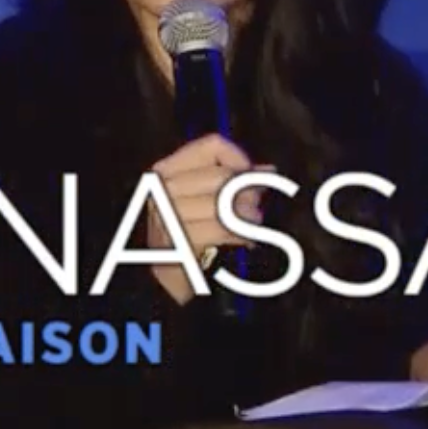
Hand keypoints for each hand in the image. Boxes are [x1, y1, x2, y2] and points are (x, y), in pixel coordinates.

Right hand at [143, 134, 271, 302]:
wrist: (162, 283)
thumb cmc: (187, 237)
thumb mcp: (203, 202)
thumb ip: (232, 182)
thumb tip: (266, 171)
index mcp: (166, 170)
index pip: (211, 145)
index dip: (239, 159)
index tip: (252, 177)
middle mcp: (161, 188)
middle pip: (221, 175)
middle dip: (247, 192)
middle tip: (254, 209)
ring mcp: (165, 214)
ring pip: (224, 202)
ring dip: (246, 216)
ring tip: (250, 226)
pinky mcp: (177, 239)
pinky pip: (223, 228)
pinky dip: (240, 234)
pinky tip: (245, 240)